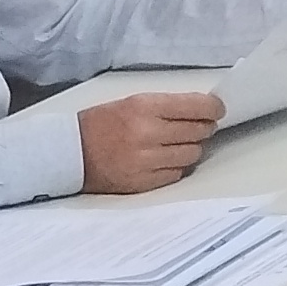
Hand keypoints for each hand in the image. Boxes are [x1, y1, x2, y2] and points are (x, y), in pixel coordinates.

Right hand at [76, 89, 222, 193]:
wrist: (69, 153)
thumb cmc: (100, 124)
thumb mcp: (132, 102)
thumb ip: (167, 106)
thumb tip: (203, 109)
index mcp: (145, 107)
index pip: (197, 107)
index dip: (213, 109)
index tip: (217, 110)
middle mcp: (148, 134)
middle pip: (199, 131)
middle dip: (202, 128)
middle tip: (197, 126)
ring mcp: (146, 161)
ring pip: (192, 154)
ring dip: (190, 148)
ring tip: (176, 143)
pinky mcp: (143, 182)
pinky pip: (177, 174)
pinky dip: (175, 166)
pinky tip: (163, 159)